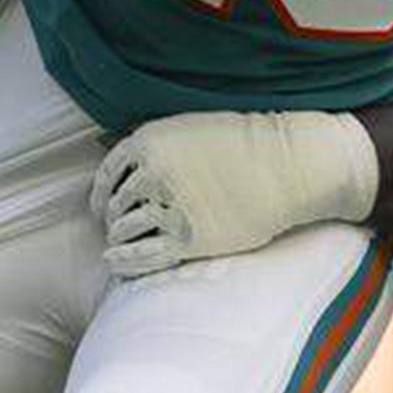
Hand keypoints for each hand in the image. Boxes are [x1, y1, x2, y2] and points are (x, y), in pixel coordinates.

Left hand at [91, 110, 378, 276]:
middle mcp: (151, 172)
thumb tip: (116, 151)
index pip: (107, 175)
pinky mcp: (188, 238)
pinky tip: (117, 265)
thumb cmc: (246, 144)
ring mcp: (169, 206)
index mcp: (149, 141)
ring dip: (119, 241)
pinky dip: (123, 262)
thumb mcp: (192, 127)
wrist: (290, 165)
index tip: (103, 208)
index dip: (102, 196)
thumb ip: (156, 143)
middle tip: (118, 229)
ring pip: (124, 230)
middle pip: (116, 205)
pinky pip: (141, 256)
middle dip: (113, 219)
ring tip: (120, 248)